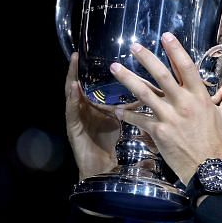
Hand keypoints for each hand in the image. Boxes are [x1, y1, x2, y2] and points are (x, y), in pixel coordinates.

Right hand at [65, 53, 119, 180]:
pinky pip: (71, 111)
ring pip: (72, 95)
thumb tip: (150, 92)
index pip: (89, 85)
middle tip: (76, 54)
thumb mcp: (122, 120)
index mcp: (93, 107)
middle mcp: (82, 110)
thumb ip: (131, 106)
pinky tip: (74, 87)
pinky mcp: (73, 129)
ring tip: (73, 63)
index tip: (90, 54)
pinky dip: (72, 98)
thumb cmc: (111, 144)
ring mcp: (76, 119)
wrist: (105, 168)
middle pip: (78, 86)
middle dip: (76, 70)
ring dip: (71, 79)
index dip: (89, 70)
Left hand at [110, 32, 221, 183]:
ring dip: (128, 79)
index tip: (166, 36)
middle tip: (133, 46)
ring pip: (144, 93)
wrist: (207, 168)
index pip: (187, 67)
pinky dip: (126, 114)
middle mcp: (183, 103)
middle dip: (146, 58)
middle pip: (162, 75)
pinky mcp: (158, 132)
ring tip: (114, 68)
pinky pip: (138, 120)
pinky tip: (115, 108)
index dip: (175, 50)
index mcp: (200, 97)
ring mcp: (169, 117)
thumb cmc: (217, 142)